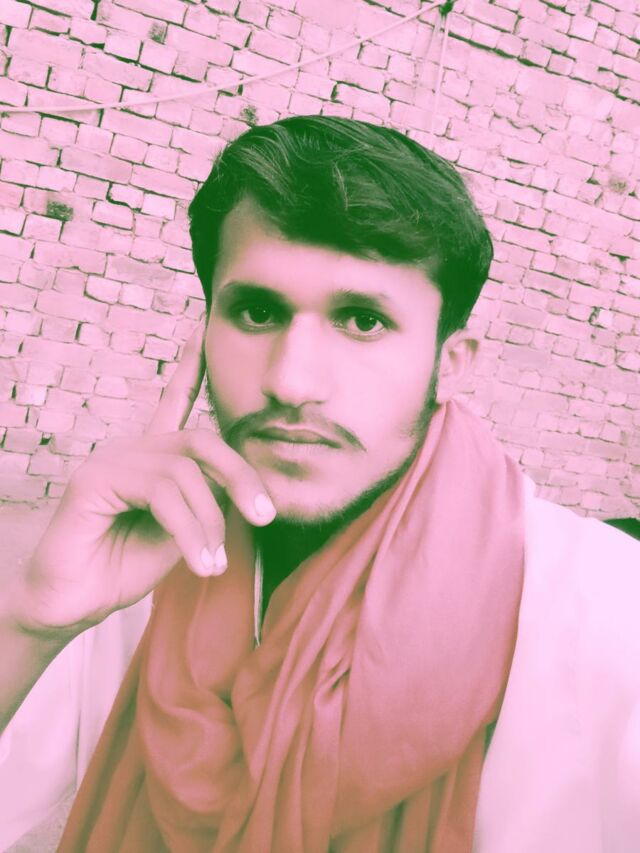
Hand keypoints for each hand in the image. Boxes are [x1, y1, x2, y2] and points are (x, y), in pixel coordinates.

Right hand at [13, 322, 275, 636]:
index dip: (190, 366)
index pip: (173, 401)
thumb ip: (207, 501)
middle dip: (240, 475)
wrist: (74, 602)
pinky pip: (160, 491)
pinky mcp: (94, 479)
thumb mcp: (183, 532)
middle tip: (264, 515)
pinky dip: (188, 528)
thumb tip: (241, 486)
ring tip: (213, 562)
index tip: (204, 329)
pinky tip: (198, 561)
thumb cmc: (124, 566)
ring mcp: (112, 460)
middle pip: (200, 440)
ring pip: (184, 470)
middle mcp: (133, 450)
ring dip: (209, 520)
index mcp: (153, 457)